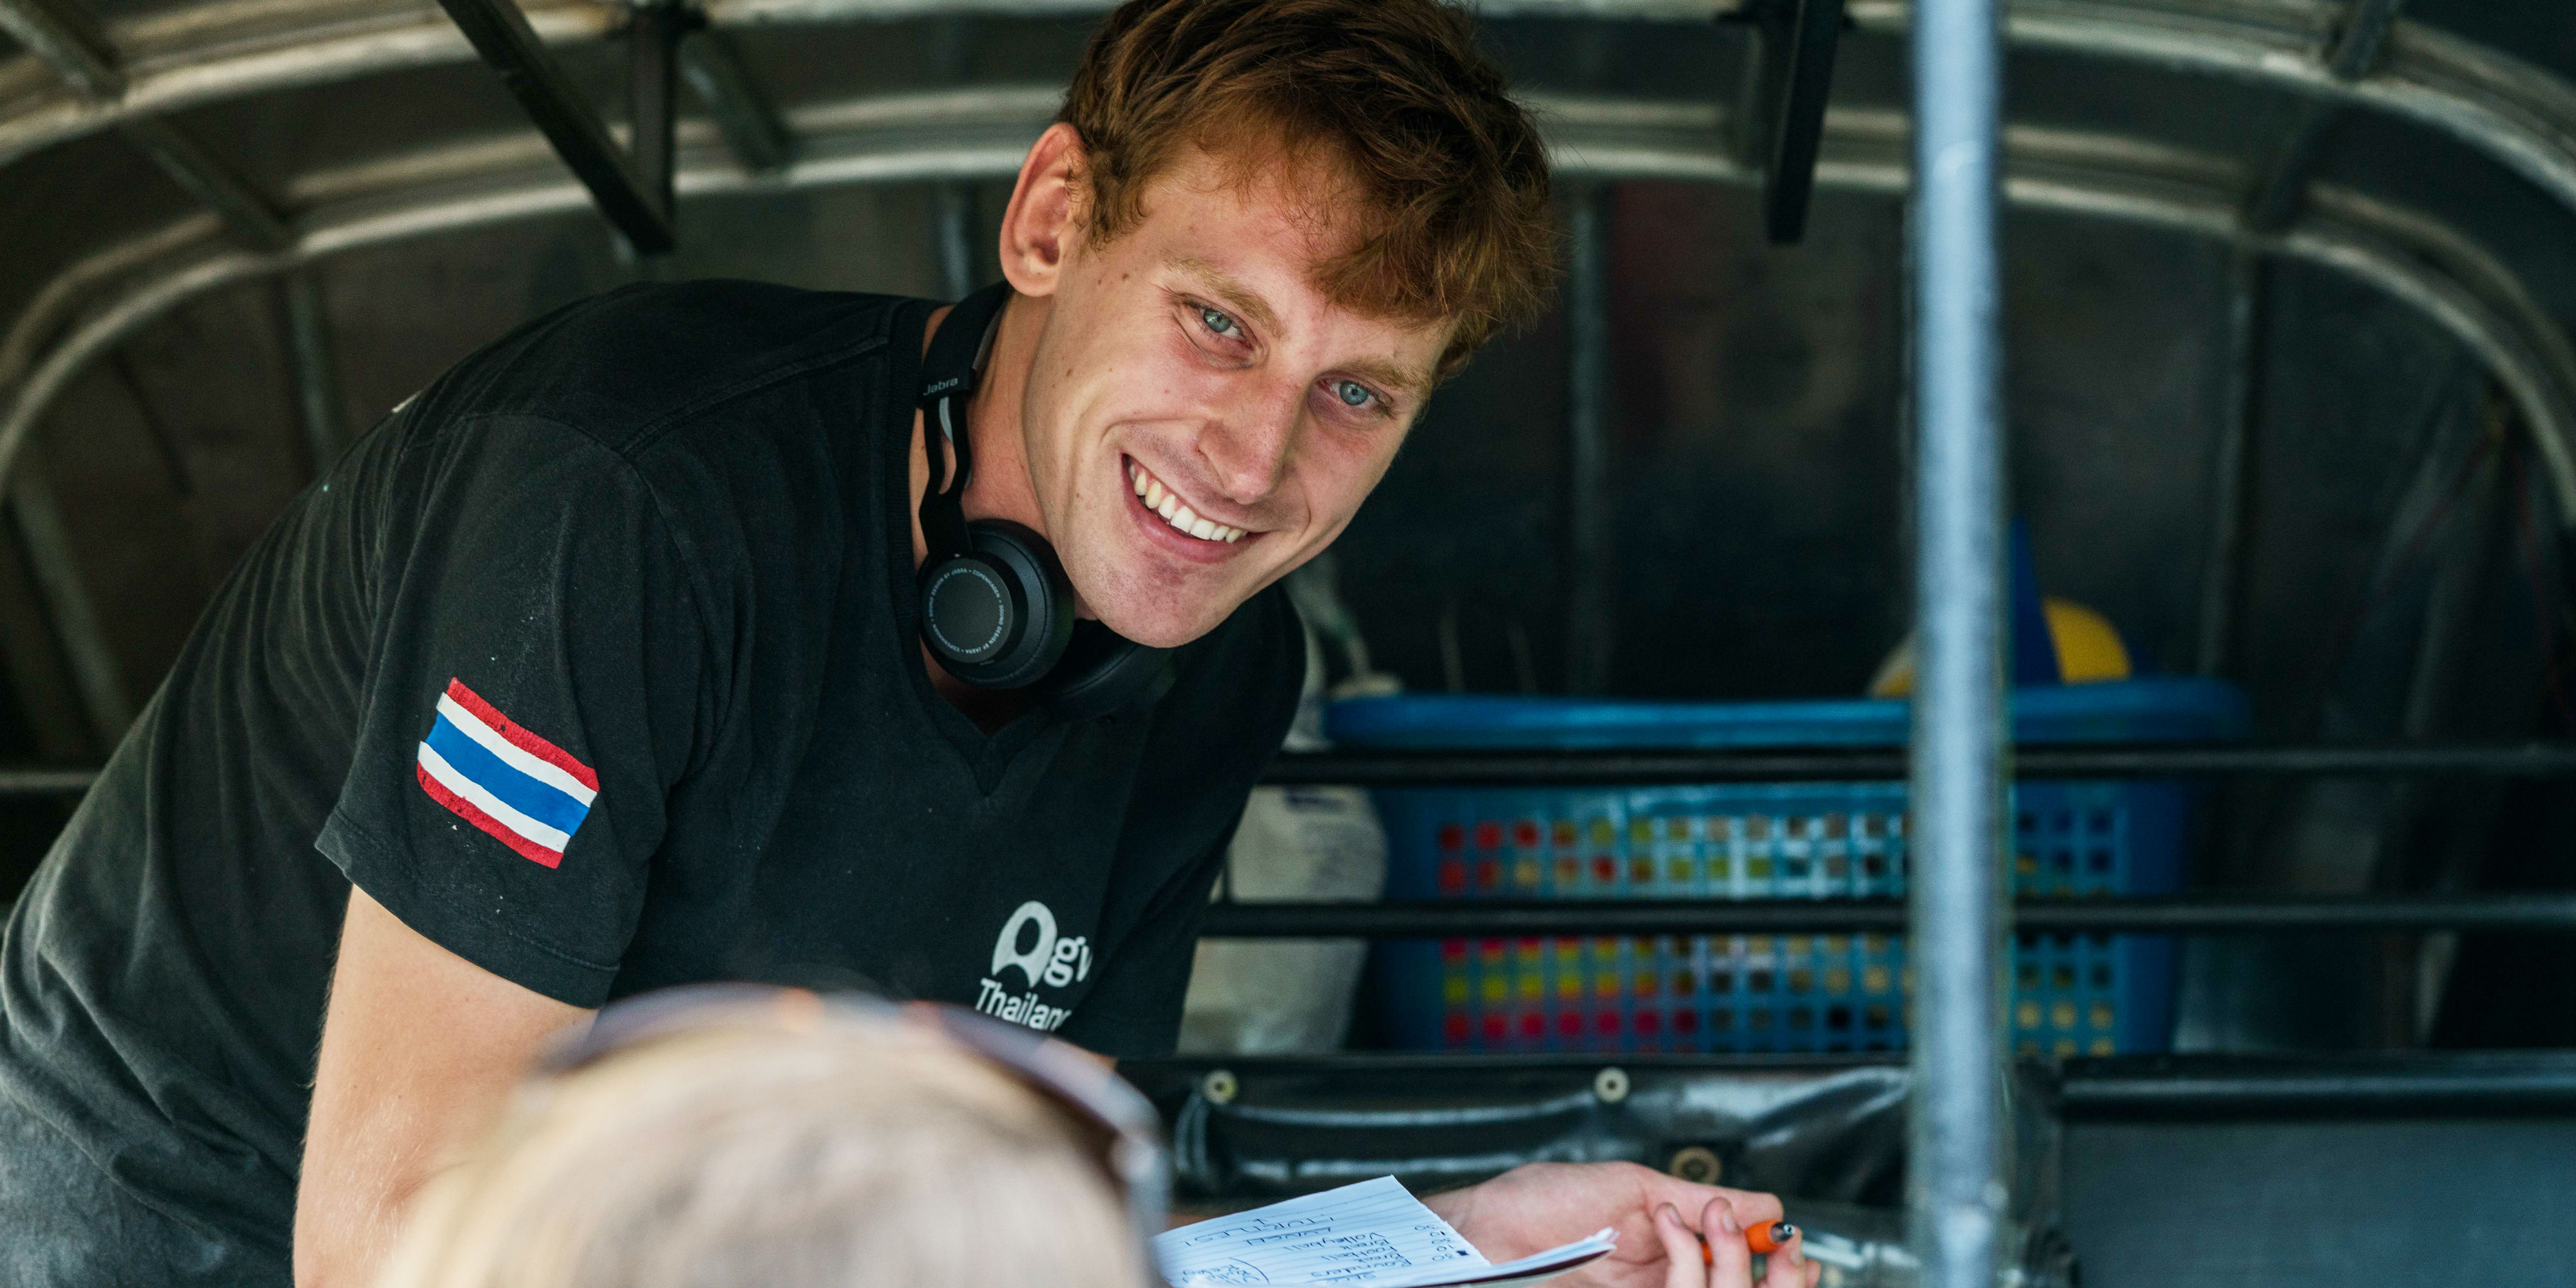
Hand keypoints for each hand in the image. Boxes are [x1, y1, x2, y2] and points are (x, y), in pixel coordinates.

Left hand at [1420, 1162, 1816, 1287]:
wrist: (1482, 1234)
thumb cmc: (1539, 1204)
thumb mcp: (1629, 1189)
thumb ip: (1695, 1200)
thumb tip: (1764, 1207)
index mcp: (1668, 1246)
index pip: (1737, 1260)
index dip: (1771, 1258)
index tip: (1790, 1245)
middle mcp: (1661, 1278)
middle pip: (1733, 1287)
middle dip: (1765, 1276)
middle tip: (1776, 1255)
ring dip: (1726, 1271)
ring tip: (1710, 1233)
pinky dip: (1691, 1281)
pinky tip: (1681, 1255)